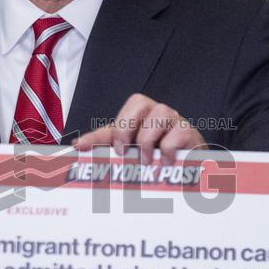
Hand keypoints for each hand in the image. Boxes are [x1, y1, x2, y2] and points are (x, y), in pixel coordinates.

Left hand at [73, 93, 205, 164]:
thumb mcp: (131, 153)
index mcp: (139, 117)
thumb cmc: (157, 157)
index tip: (81, 147)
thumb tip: (78, 144)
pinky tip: (165, 163)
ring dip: (148, 140)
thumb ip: (105, 147)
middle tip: (122, 152)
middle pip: (139, 102)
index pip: (117, 119)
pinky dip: (168, 151)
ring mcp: (174, 120)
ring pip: (160, 113)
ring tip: (145, 161)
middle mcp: (156, 112)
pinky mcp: (189, 132)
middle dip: (126, 128)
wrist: (190, 166)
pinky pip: (178, 133)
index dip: (96, 133)